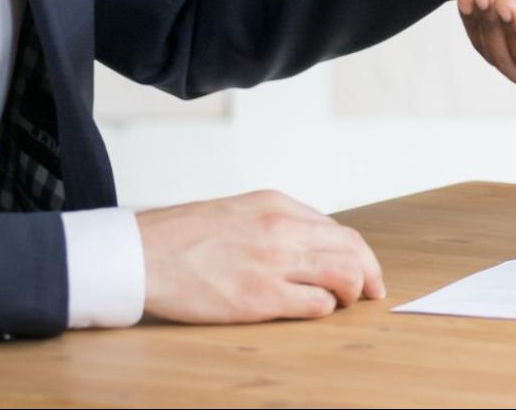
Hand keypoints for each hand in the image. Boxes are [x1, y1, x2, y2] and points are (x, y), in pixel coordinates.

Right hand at [136, 190, 383, 323]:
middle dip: (370, 272)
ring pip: (343, 274)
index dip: (359, 253)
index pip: (339, 229)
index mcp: (278, 205)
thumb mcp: (239, 210)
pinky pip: (315, 304)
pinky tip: (318, 310)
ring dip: (355, 290)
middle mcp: (282, 229)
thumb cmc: (183, 236)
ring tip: (349, 302)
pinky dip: (326, 308)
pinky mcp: (259, 298)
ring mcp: (273, 263)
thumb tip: (315, 241)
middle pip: (351, 249)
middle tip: (375, 290)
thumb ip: (279, 221)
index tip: (366, 269)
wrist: (140, 255)